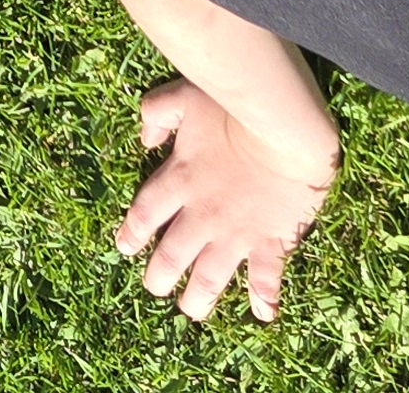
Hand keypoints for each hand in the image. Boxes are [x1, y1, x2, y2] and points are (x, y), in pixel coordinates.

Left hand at [115, 77, 331, 322]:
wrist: (283, 126)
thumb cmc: (234, 106)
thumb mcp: (186, 95)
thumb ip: (157, 111)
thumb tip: (145, 138)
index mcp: (178, 179)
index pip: (143, 215)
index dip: (131, 234)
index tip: (125, 248)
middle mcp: (201, 214)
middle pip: (170, 256)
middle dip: (159, 277)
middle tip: (155, 287)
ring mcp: (235, 232)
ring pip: (209, 277)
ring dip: (199, 298)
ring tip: (192, 310)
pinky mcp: (270, 240)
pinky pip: (265, 277)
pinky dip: (265, 297)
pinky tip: (263, 314)